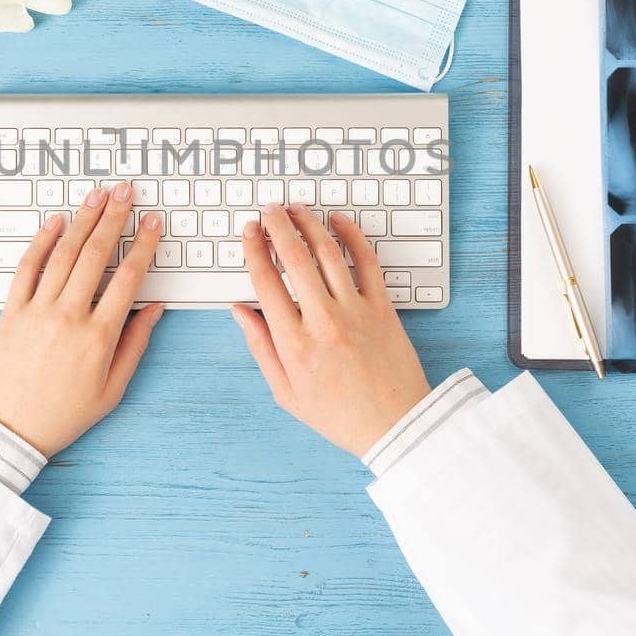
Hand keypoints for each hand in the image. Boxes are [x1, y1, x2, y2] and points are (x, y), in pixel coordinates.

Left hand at [0, 182, 165, 456]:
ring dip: (82, 220)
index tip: (152, 223)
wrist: (7, 430)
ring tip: (97, 196)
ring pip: (64, 254)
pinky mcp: (11, 312)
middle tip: (125, 192)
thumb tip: (154, 308)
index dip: (144, 245)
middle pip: (97, 255)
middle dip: (114, 218)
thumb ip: (136, 344)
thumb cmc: (62, 415)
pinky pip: (27, 268)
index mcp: (99, 337)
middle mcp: (69, 317)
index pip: (129, 277)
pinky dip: (42, 242)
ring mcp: (37, 311)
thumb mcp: (112, 389)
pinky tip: (55, 222)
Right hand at [232, 204, 431, 456]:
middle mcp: (324, 322)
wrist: (395, 425)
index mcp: (295, 345)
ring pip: (328, 253)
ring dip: (309, 224)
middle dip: (277, 226)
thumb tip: (240, 310)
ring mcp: (356, 311)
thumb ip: (260, 347)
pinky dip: (352, 235)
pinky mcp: (383, 308)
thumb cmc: (339, 415)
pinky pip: (367, 261)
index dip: (253, 250)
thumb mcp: (286, 392)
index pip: (266, 282)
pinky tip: (338, 222)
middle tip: (269, 210)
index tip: (249, 233)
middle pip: (294, 257)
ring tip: (296, 209)